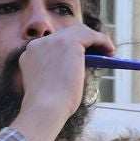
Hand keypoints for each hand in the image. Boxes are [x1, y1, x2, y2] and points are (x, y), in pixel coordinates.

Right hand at [13, 24, 114, 140]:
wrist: (44, 109)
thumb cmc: (48, 106)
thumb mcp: (49, 83)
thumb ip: (59, 69)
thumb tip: (82, 62)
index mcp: (29, 55)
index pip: (52, 44)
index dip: (69, 48)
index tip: (82, 54)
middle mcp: (37, 44)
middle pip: (65, 34)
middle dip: (83, 40)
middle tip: (97, 51)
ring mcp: (52, 41)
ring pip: (79, 31)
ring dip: (95, 39)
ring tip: (107, 51)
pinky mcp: (68, 42)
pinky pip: (91, 35)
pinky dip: (103, 41)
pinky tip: (110, 51)